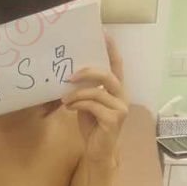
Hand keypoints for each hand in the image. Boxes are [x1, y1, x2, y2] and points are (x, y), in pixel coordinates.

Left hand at [60, 33, 127, 166]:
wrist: (98, 152)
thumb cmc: (93, 127)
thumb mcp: (87, 104)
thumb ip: (85, 90)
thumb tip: (70, 75)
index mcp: (116, 91)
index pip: (117, 66)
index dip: (111, 49)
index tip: (103, 33)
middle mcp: (122, 97)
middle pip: (107, 75)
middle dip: (88, 72)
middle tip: (69, 76)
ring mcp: (120, 109)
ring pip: (97, 92)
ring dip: (77, 94)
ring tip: (64, 99)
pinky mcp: (114, 120)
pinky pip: (93, 105)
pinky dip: (79, 105)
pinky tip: (70, 108)